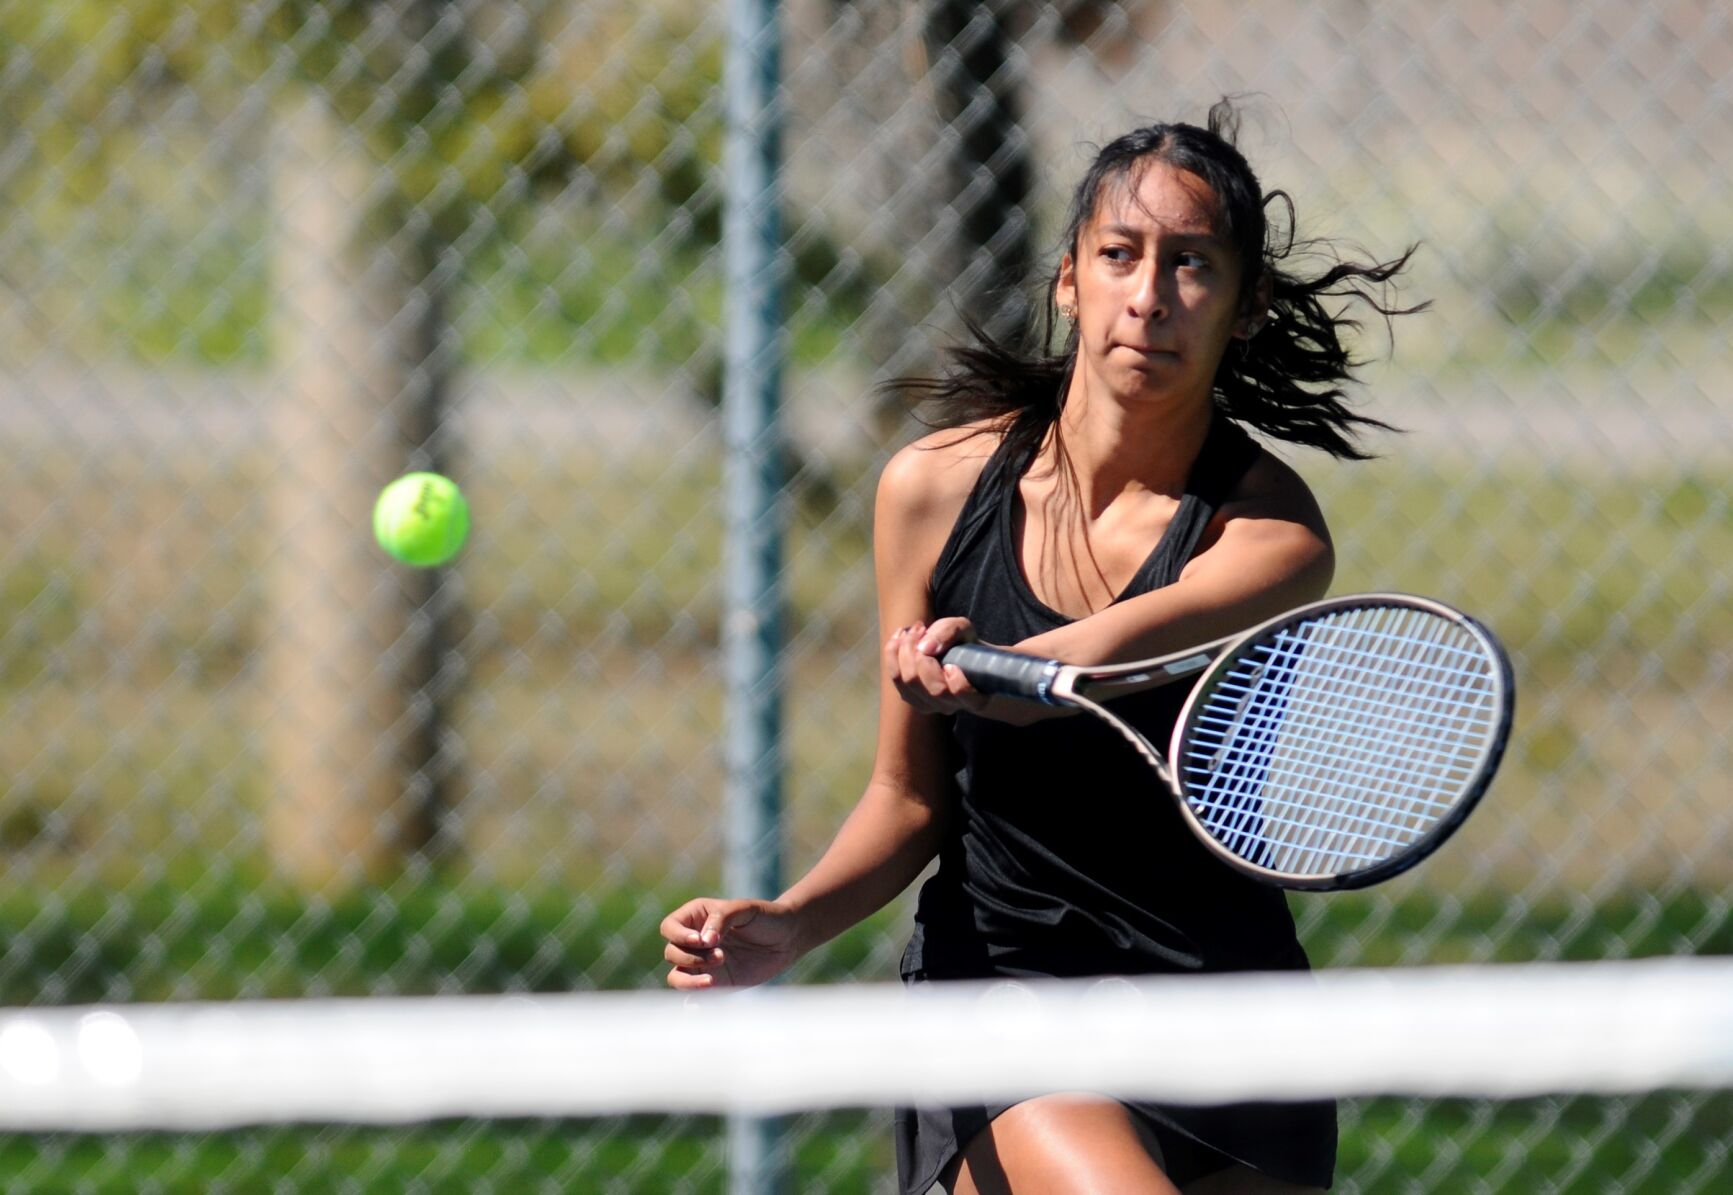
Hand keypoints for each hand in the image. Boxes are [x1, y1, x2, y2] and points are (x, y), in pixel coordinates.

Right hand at [660, 897, 801, 989]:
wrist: (787, 938)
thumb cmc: (765, 917)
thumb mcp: (744, 909)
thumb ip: (721, 919)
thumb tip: (704, 942)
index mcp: (697, 917)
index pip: (670, 927)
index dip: (678, 936)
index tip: (701, 941)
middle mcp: (695, 942)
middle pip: (671, 953)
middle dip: (691, 958)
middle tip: (721, 956)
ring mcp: (703, 964)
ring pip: (676, 977)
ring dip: (689, 981)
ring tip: (712, 980)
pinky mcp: (715, 983)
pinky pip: (693, 996)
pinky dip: (692, 1002)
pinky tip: (699, 1005)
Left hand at [886, 617, 987, 715]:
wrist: (951, 653)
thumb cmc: (963, 643)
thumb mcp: (964, 630)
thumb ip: (949, 634)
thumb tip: (925, 647)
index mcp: (976, 698)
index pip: (963, 698)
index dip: (957, 682)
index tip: (953, 664)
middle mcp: (951, 706)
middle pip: (933, 689)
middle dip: (925, 655)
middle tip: (923, 630)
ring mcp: (929, 706)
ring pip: (909, 683)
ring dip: (905, 651)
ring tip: (912, 631)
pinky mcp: (911, 698)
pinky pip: (895, 678)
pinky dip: (893, 654)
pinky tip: (900, 637)